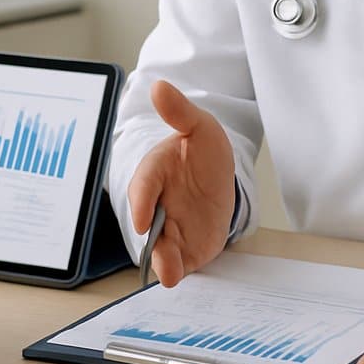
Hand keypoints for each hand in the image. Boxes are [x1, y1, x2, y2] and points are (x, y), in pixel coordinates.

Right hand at [126, 80, 235, 287]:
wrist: (220, 182)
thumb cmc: (203, 153)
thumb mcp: (199, 127)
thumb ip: (180, 112)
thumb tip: (158, 86)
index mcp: (155, 171)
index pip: (145, 184)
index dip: (143, 200)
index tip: (143, 217)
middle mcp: (157, 203)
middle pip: (148, 221)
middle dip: (151, 236)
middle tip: (153, 245)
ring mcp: (169, 227)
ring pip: (160, 246)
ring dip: (163, 260)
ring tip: (169, 273)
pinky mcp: (182, 247)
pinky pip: (177, 261)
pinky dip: (176, 270)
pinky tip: (177, 278)